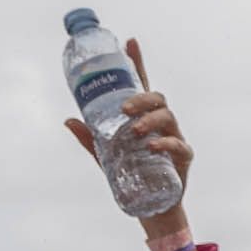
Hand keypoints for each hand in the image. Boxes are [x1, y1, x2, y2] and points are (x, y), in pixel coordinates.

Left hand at [63, 38, 195, 250]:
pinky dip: (165, 143)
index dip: (137, 62)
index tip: (129, 42)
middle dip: (141, 98)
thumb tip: (68, 120)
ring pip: (168, 117)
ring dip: (150, 120)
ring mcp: (175, 139)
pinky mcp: (183, 158)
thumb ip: (91, 138)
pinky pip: (178, 145)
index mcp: (144, 118)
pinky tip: (150, 146)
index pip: (142, 85)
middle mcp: (162, 124)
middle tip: (124, 109)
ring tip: (134, 130)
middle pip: (158, 98)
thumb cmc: (131, 176)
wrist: (153, 209)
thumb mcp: (106, 156)